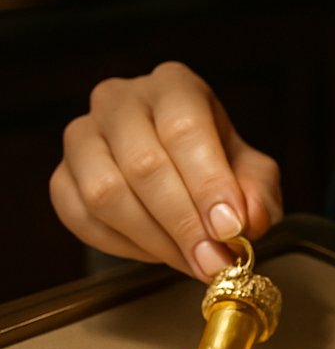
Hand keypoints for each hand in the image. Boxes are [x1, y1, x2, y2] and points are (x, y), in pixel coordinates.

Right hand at [50, 62, 282, 277]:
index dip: (208, 183)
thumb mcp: (253, 173)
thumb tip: (248, 221)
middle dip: (184, 223)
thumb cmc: (218, 165)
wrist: (181, 172)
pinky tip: (159, 253)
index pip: (184, 128)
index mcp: (174, 86)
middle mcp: (120, 101)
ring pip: (106, 193)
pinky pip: (81, 218)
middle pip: (144, 164)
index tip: (230, 228)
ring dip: (155, 240)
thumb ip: (258, 193)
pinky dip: (124, 247)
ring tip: (193, 262)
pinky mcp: (61, 176)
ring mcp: (82, 136)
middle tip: (214, 260)